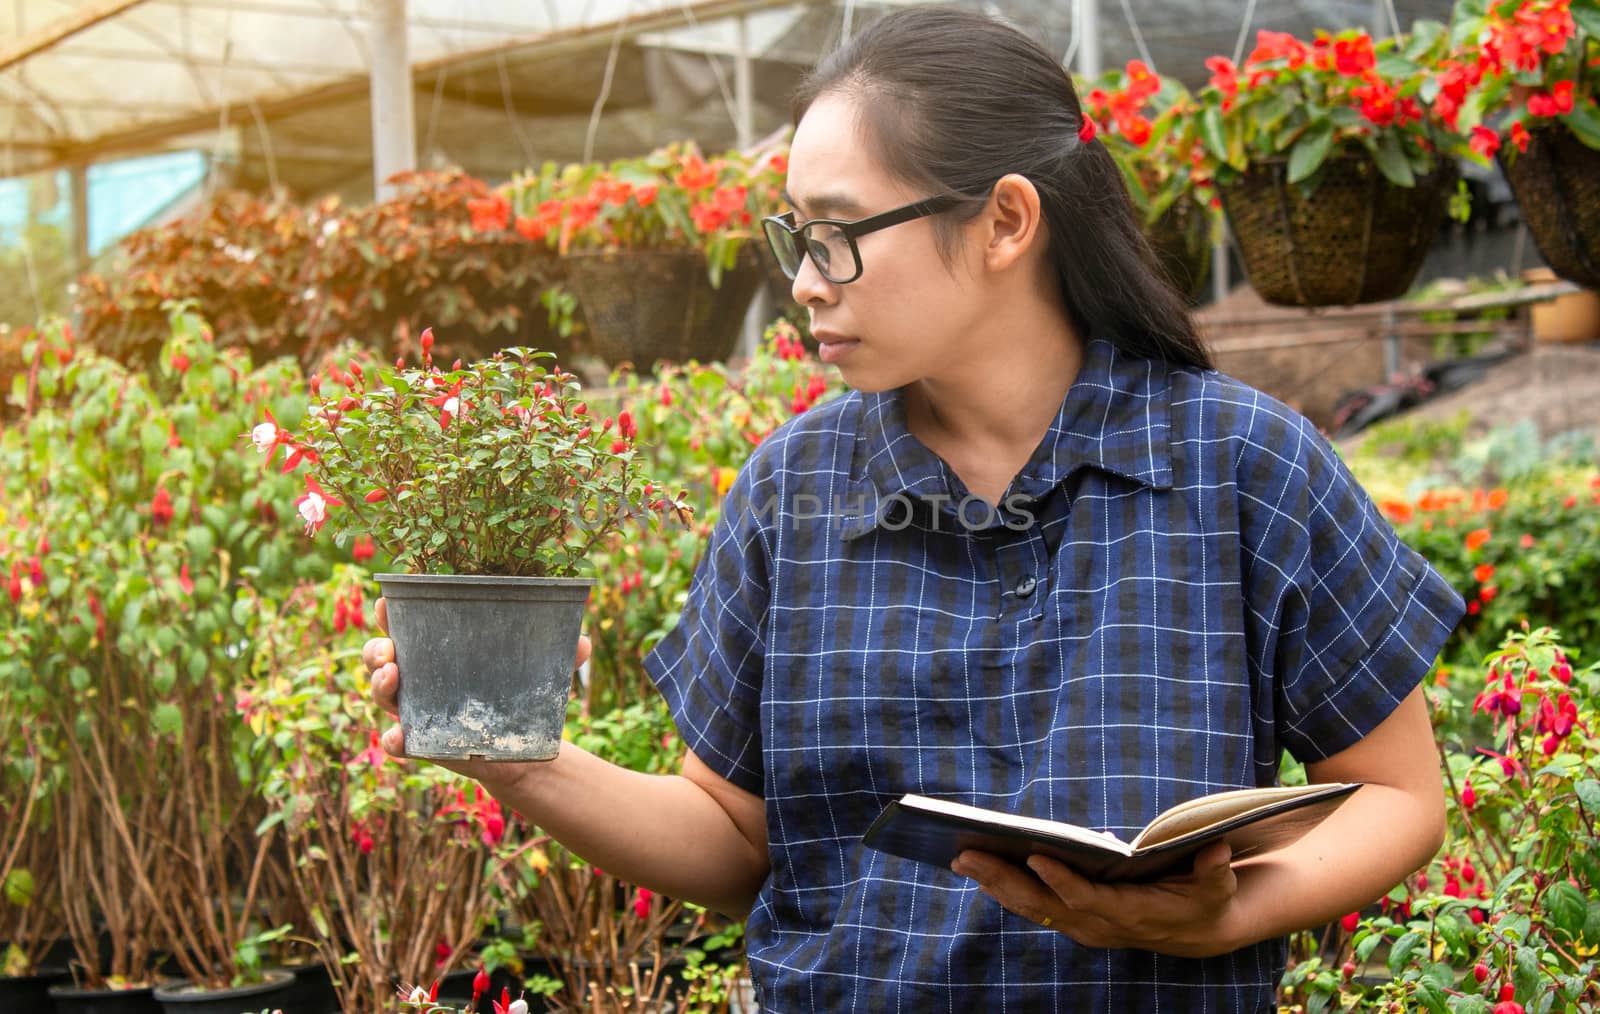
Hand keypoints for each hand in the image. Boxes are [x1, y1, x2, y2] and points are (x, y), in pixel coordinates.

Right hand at [363, 596, 591, 785]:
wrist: (521, 749)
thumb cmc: (520, 694)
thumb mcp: (539, 671)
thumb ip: (559, 655)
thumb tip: (583, 642)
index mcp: (438, 650)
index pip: (405, 624)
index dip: (389, 612)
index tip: (385, 601)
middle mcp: (418, 678)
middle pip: (379, 657)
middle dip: (375, 649)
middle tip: (390, 648)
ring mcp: (416, 710)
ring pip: (380, 694)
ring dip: (378, 684)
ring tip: (393, 675)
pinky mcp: (422, 743)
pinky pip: (396, 743)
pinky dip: (393, 739)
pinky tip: (400, 736)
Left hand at [951, 841, 1241, 957]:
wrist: (1198, 931)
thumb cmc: (1205, 898)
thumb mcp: (1217, 886)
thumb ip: (1214, 872)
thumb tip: (1214, 852)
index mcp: (1131, 915)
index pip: (1088, 899)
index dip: (1062, 881)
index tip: (1035, 857)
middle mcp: (1098, 925)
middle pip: (1044, 904)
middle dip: (1003, 879)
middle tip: (966, 854)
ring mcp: (1081, 925)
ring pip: (1030, 907)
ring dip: (993, 883)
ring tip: (960, 858)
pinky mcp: (1072, 919)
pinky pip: (1031, 906)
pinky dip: (1002, 888)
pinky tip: (977, 870)